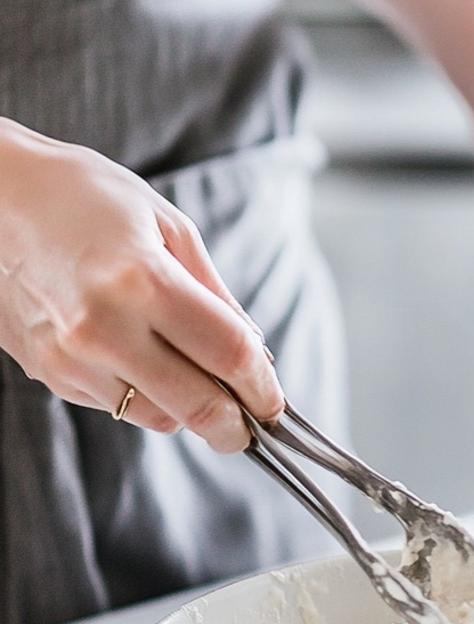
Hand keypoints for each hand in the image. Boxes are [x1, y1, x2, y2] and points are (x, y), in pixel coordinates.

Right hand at [0, 120, 282, 451]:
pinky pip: (116, 404)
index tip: (275, 402)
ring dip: (186, 407)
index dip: (263, 388)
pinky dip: (141, 392)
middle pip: (197, 407)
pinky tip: (133, 352)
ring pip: (157, 416)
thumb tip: (256, 353)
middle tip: (252, 425)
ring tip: (188, 370)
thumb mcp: (167, 225)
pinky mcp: (48, 373)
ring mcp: (71, 358)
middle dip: (236, 426)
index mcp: (142, 281)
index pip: (227, 356)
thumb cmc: (83, 196)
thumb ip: (216, 295)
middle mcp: (103, 328)